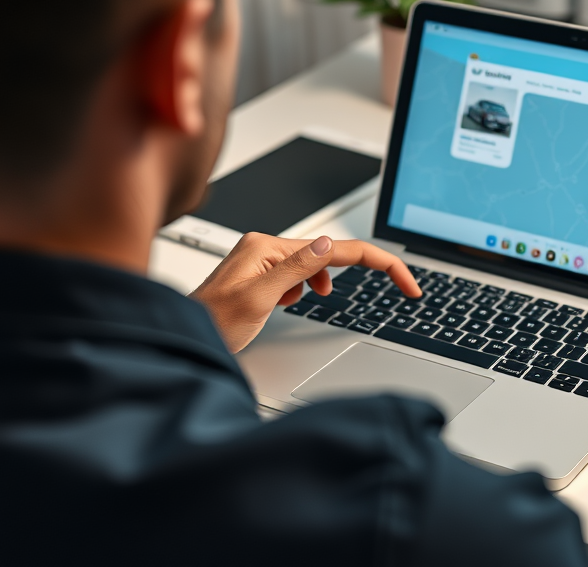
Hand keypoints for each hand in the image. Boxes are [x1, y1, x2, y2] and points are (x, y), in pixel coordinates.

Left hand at [190, 233, 420, 352]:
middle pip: (332, 252)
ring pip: (316, 265)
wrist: (181, 340)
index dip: (380, 263)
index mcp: (267, 246)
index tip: (406, 281)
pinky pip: (299, 275)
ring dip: (320, 283)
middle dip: (356, 271)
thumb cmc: (208, 325)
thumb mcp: (258, 299)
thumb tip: (330, 245)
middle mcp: (266, 246)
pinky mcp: (263, 273)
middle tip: (400, 286)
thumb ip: (296, 270)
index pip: (338, 248)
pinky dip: (304, 289)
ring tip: (297, 303)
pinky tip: (289, 301)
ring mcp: (264, 259)